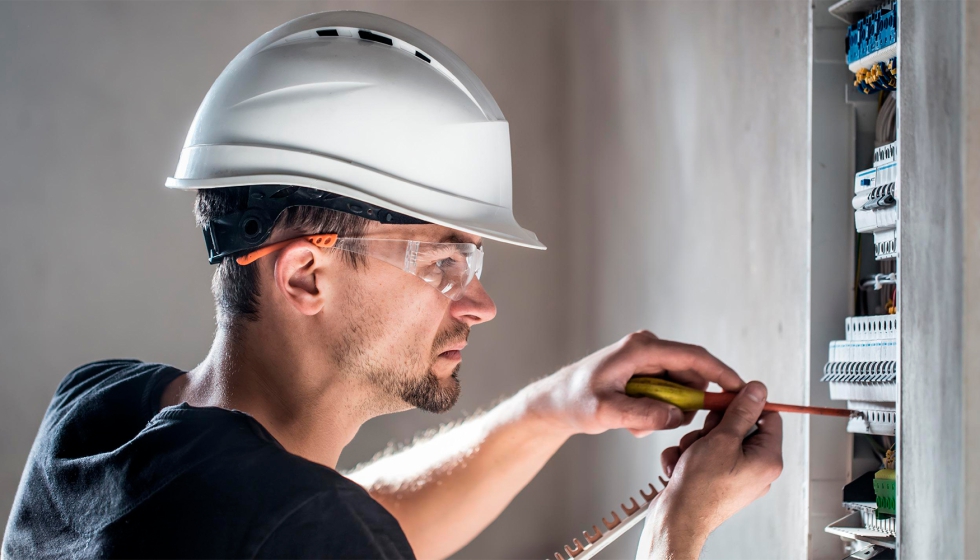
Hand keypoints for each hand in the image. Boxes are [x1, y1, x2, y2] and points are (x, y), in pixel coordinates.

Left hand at [527, 331, 744, 436]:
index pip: (693, 357)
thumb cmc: (574, 401)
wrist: (555, 403)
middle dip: (683, 405)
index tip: (741, 390)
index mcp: (642, 348)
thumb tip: (676, 415)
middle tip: (658, 426)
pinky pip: (668, 395)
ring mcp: (647, 359)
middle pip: (691, 377)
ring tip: (636, 424)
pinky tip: (632, 421)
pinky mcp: (645, 372)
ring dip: (666, 412)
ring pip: (680, 390)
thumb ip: (642, 413)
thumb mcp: (606, 412)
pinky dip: (656, 412)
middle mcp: (648, 348)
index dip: (721, 373)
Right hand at [637, 382, 783, 558]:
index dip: (746, 404)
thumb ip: (741, 412)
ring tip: (688, 456)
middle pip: (738, 427)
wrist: (678, 519)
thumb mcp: (722, 439)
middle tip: (705, 436)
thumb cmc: (702, 489)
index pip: (769, 417)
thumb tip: (757, 391)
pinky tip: (680, 465)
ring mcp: (735, 476)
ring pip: (716, 440)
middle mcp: (756, 468)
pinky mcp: (716, 481)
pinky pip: (704, 456)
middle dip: (713, 427)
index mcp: (768, 459)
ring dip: (696, 442)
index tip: (727, 400)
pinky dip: (688, 457)